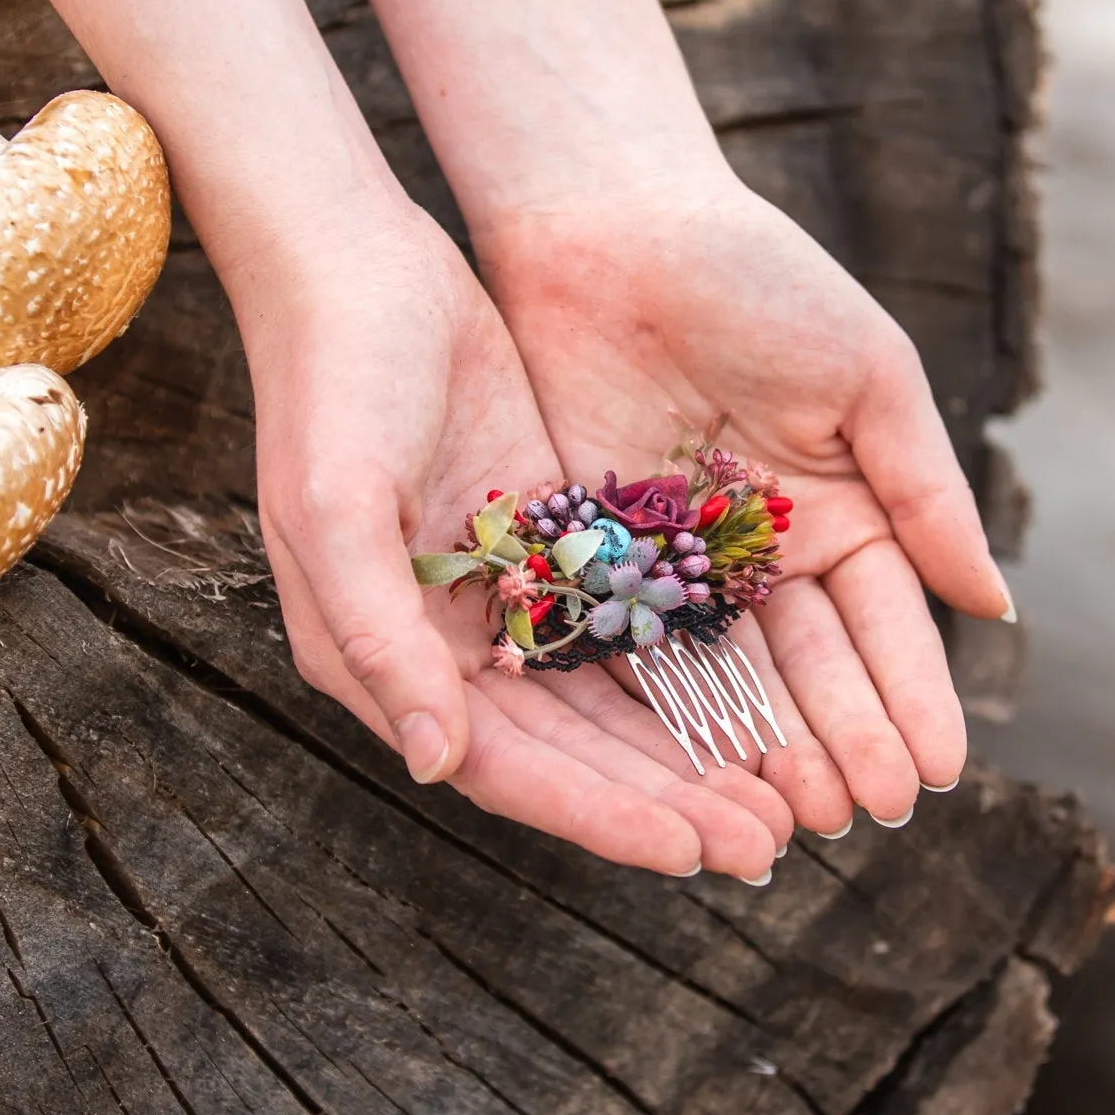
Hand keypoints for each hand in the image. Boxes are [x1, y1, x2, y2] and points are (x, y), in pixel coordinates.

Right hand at [225, 193, 791, 879]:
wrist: (357, 264)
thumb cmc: (331, 384)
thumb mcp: (338, 509)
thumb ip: (382, 638)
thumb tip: (434, 762)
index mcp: (382, 661)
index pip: (508, 770)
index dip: (601, 815)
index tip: (693, 850)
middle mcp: (446, 649)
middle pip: (575, 753)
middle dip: (669, 800)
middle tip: (771, 845)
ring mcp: (504, 596)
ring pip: (613, 701)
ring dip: (691, 751)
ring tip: (783, 797)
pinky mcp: (552, 540)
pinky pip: (631, 624)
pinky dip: (689, 666)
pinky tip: (765, 694)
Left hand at [480, 172, 1012, 832]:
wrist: (609, 222)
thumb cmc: (757, 279)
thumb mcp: (866, 377)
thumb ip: (925, 492)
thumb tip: (997, 606)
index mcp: (846, 514)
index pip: (886, 629)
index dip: (911, 701)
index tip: (936, 773)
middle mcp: (767, 557)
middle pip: (810, 672)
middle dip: (841, 745)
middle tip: (864, 816)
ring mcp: (680, 567)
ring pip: (727, 681)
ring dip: (761, 752)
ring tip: (790, 820)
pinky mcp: (595, 562)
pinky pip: (634, 654)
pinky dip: (665, 716)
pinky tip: (695, 776)